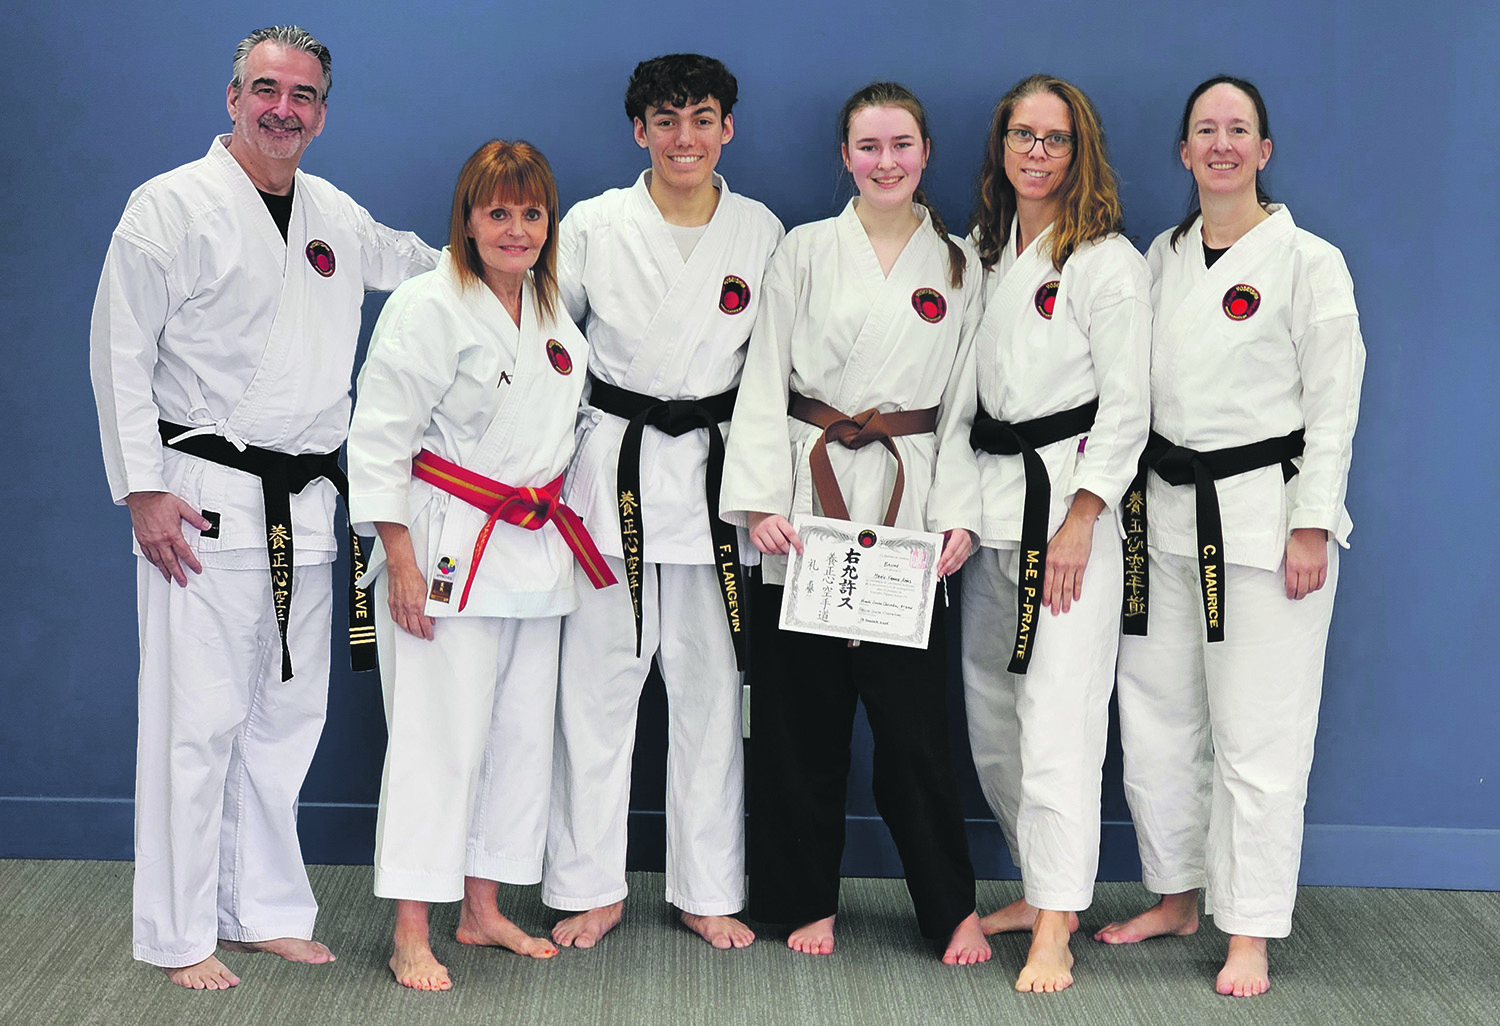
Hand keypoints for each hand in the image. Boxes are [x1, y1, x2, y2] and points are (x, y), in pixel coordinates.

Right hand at [125, 491, 210, 586]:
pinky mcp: (142, 539)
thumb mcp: (182, 507)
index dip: (192, 563)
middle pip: (170, 562)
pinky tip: (158, 565)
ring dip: (165, 571)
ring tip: (170, 579)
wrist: (142, 496)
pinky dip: (154, 562)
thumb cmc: (160, 500)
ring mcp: (149, 541)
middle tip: (183, 582)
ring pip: (158, 561)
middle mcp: (160, 540)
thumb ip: (195, 518)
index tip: (197, 570)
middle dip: (178, 574)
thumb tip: (207, 526)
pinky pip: (148, 555)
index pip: (184, 552)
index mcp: (172, 533)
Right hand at [386, 559, 436, 639]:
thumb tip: (430, 615)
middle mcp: (408, 607)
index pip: (424, 625)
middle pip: (414, 627)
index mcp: (418, 605)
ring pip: (403, 624)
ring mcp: (399, 606)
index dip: (428, 632)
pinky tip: (402, 623)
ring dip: (409, 630)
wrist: (402, 569)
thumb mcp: (427, 592)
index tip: (430, 635)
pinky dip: (399, 622)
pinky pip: (395, 617)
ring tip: (414, 632)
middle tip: (423, 636)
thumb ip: (428, 606)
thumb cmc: (413, 576)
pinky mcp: (392, 603)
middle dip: (419, 634)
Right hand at [748, 512, 802, 556]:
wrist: (756, 515)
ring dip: (779, 552)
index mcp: (778, 519)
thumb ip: (788, 531)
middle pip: (781, 542)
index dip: (797, 543)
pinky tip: (772, 549)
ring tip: (781, 550)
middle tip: (788, 550)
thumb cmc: (770, 519)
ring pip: (773, 548)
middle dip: (787, 549)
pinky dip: (770, 552)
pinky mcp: (754, 537)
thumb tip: (795, 543)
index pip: (790, 533)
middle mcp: (768, 525)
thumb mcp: (781, 521)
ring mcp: (760, 531)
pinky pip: (764, 550)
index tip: (800, 549)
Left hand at [937, 528, 972, 575]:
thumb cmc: (954, 527)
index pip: (951, 549)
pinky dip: (955, 567)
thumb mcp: (946, 529)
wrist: (964, 527)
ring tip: (943, 572)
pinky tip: (950, 571)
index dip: (945, 558)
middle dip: (947, 566)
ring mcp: (968, 547)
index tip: (939, 564)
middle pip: (956, 556)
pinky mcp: (968, 551)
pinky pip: (962, 561)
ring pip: (959, 560)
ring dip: (951, 568)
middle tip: (940, 572)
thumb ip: (940, 538)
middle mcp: (965, 542)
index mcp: (960, 535)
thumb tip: (933, 547)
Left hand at [1043, 490, 1103, 614]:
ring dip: (1066, 600)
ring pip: (1067, 587)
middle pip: (1057, 588)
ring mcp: (1071, 566)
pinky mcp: (1081, 565)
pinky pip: (1078, 581)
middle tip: (1055, 611)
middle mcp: (1060, 565)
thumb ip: (1046, 562)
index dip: (1046, 595)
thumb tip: (1043, 575)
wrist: (1078, 526)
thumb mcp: (1048, 547)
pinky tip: (1075, 597)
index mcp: (1049, 561)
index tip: (1045, 603)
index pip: (1046, 583)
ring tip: (1065, 608)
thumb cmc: (1063, 535)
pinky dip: (1077, 590)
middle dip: (1055, 602)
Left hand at [1284, 528, 1327, 599]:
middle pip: (1302, 589)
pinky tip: (1314, 587)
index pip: (1292, 586)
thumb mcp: (1287, 554)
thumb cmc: (1297, 540)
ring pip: (1312, 587)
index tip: (1290, 595)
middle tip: (1296, 596)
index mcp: (1293, 565)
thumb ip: (1288, 568)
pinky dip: (1318, 586)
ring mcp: (1315, 567)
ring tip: (1305, 592)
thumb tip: (1288, 580)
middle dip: (1298, 595)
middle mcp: (1304, 568)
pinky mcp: (1323, 565)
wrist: (1310, 530)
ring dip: (1308, 592)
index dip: (1290, 593)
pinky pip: (1322, 581)